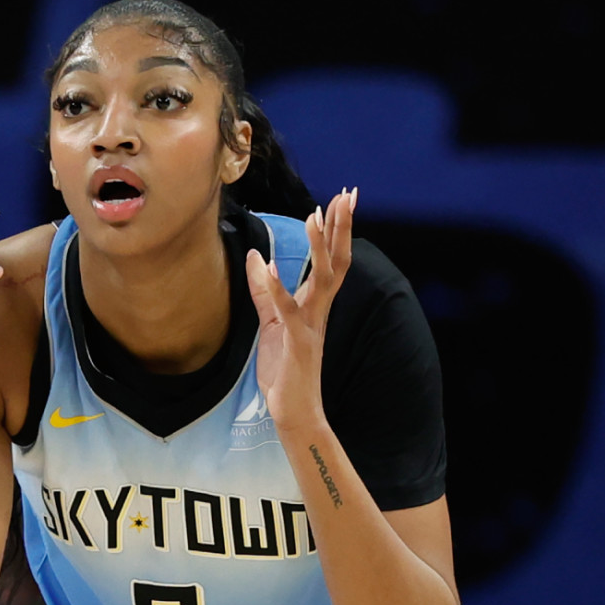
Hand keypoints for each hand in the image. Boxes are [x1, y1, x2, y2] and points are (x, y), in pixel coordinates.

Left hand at [244, 189, 355, 432]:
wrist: (294, 410)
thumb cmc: (285, 369)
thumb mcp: (271, 323)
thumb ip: (264, 290)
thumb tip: (256, 255)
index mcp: (315, 305)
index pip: (333, 260)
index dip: (338, 229)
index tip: (344, 198)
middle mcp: (318, 310)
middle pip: (337, 261)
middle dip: (341, 227)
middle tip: (347, 194)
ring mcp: (309, 325)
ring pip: (322, 279)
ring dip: (319, 247)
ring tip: (314, 215)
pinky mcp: (295, 341)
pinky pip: (286, 310)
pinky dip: (276, 287)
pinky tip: (268, 264)